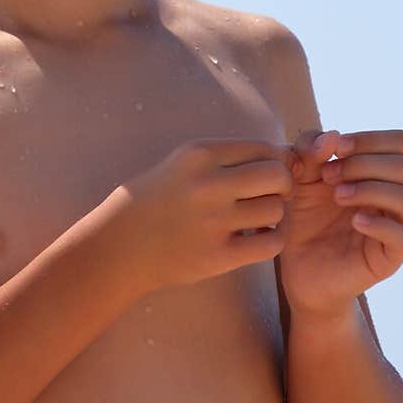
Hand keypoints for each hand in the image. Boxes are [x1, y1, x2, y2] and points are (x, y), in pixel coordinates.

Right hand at [112, 138, 295, 290]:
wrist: (120, 245)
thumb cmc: (154, 200)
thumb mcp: (182, 164)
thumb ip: (224, 159)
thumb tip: (279, 157)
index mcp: (200, 154)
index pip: (263, 148)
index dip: (275, 162)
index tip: (268, 175)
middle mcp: (209, 184)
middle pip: (277, 176)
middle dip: (282, 186)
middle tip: (271, 196)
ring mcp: (214, 221)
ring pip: (276, 210)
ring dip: (274, 215)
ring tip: (256, 220)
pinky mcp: (218, 254)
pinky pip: (271, 244)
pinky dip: (271, 241)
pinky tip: (256, 239)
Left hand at [278, 128, 402, 319]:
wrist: (298, 269)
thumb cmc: (304, 220)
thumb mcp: (298, 178)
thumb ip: (309, 151)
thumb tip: (333, 136)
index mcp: (378, 174)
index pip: (400, 143)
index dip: (370, 139)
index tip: (336, 149)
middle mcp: (392, 197)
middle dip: (362, 164)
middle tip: (328, 177)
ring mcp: (394, 227)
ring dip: (370, 189)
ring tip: (337, 197)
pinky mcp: (389, 257)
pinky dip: (379, 224)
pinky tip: (354, 222)